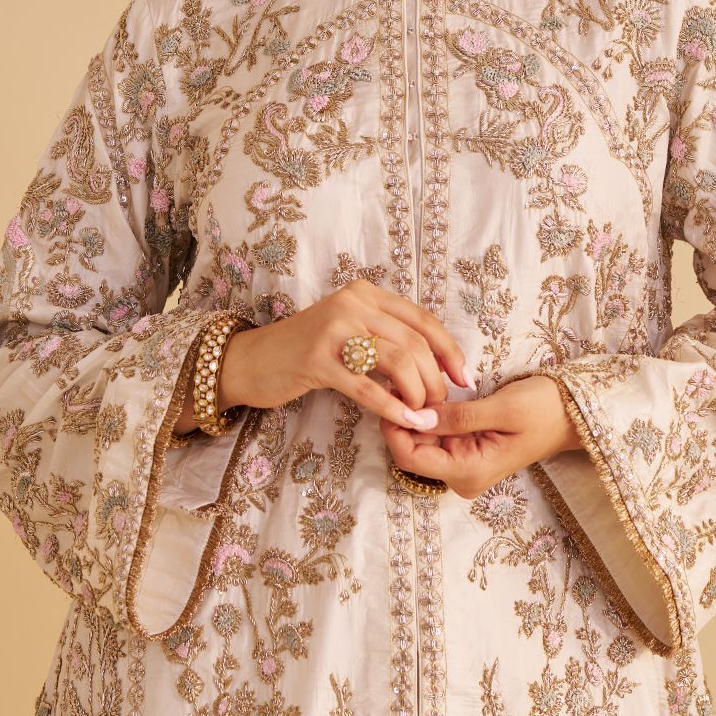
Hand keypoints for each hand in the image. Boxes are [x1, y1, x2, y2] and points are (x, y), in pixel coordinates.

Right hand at [172, 281, 469, 437]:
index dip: (448, 350)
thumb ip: (384, 338)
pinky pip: (368, 386)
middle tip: (439, 405)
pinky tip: (405, 421)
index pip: (422, 319)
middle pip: (414, 342)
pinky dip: (392, 407)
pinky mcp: (318, 360)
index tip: (464, 377)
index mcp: (365, 294)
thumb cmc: (305, 351)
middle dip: (435, 378)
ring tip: (422, 414)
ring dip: (418, 393)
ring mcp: (334, 330)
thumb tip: (435, 364)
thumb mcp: (348, 331)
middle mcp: (353, 304)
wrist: (250, 361)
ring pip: (397, 361)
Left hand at [378, 375, 582, 498]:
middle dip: (405, 414)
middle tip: (402, 375)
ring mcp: (464, 465)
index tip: (393, 389)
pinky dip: (432, 413)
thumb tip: (416, 417)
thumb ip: (457, 417)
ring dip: (418, 411)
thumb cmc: (543, 410)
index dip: (394, 425)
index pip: (409, 457)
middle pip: (412, 448)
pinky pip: (438, 433)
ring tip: (416, 376)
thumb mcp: (501, 409)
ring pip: (423, 438)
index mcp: (468, 472)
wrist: (572, 414)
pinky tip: (433, 389)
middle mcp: (461, 476)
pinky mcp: (468, 451)